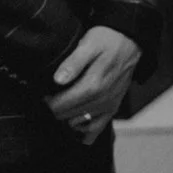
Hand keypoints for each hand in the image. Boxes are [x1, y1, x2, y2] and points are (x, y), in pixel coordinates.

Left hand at [45, 26, 140, 144]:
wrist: (130, 41)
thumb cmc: (107, 40)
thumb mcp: (88, 44)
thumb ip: (73, 63)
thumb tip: (58, 80)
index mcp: (92, 86)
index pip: (60, 106)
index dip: (47, 102)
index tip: (43, 94)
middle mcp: (101, 100)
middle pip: (66, 116)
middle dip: (55, 109)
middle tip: (51, 96)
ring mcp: (108, 106)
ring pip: (78, 124)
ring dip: (67, 118)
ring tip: (63, 105)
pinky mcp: (113, 107)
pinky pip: (97, 129)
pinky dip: (85, 131)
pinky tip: (78, 125)